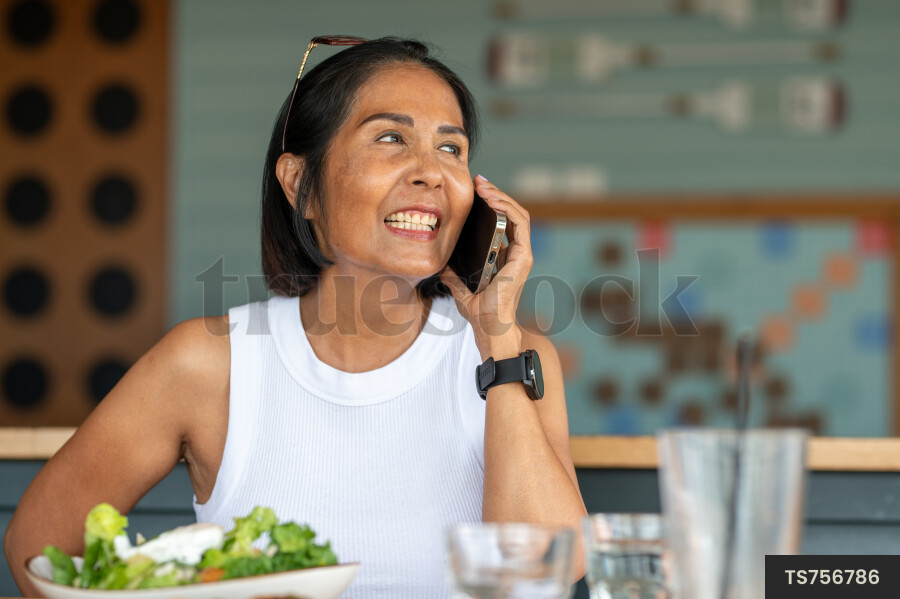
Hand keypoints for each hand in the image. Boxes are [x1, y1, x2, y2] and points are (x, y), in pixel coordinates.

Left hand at [439, 175, 532, 359]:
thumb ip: (453, 275)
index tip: (474, 192)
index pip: (502, 223)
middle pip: (511, 214)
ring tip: (484, 187)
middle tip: (478, 181)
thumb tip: (441, 264)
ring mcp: (522, 254)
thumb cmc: (479, 312)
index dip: (491, 204)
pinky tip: (492, 201)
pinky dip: (507, 208)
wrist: (489, 328)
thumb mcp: (460, 287)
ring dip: (501, 196)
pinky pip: (520, 224)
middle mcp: (516, 253)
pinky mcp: (523, 257)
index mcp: (504, 257)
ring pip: (518, 214)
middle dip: (495, 194)